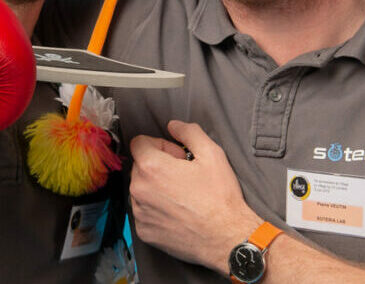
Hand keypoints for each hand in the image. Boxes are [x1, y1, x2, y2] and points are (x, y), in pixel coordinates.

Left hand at [128, 120, 262, 272]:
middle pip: (140, 166)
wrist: (226, 238)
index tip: (177, 156)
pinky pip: (144, 212)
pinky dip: (156, 209)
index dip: (160, 144)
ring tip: (182, 195)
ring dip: (156, 187)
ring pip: (141, 189)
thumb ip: (189, 132)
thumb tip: (173, 125)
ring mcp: (139, 213)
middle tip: (184, 175)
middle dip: (158, 165)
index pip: (139, 143)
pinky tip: (178, 212)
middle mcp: (138, 190)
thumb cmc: (220, 197)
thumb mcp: (212, 154)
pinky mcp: (144, 231)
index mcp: (151, 167)